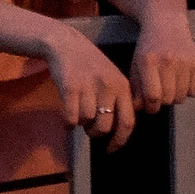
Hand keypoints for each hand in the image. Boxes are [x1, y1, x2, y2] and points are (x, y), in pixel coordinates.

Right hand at [43, 26, 138, 150]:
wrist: (66, 44)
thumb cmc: (90, 65)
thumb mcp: (111, 78)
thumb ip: (118, 100)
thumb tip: (117, 131)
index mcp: (122, 86)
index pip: (128, 122)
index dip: (120, 141)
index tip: (111, 149)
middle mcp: (108, 87)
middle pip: (104, 127)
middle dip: (95, 133)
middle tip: (89, 127)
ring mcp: (89, 87)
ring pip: (86, 122)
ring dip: (81, 123)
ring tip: (78, 111)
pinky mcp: (70, 88)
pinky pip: (71, 118)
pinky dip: (68, 122)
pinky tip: (67, 113)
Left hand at [128, 13, 194, 115]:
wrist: (166, 22)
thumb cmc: (148, 46)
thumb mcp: (136, 64)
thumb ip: (136, 87)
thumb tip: (140, 108)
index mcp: (148, 61)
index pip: (152, 96)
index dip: (151, 107)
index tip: (150, 106)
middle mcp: (168, 61)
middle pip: (168, 99)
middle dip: (163, 101)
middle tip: (160, 93)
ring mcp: (185, 61)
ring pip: (182, 97)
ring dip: (176, 96)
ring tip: (171, 84)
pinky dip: (188, 90)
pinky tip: (181, 80)